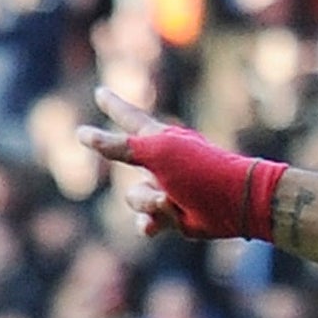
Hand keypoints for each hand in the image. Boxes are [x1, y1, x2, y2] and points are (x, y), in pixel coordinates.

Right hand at [77, 87, 283, 240]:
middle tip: (134, 166)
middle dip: (126, 167)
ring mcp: (166, 187)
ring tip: (170, 202)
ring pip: (134, 199)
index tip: (100, 93)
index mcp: (158, 138)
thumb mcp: (156, 152)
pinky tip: (161, 223)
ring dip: (148, 203)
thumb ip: (119, 145)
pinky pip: (146, 222)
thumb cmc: (198, 169)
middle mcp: (160, 161)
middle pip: (124, 162)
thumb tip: (81, 134)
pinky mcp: (174, 215)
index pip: (128, 117)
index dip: (113, 106)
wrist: (235, 202)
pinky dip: (152, 223)